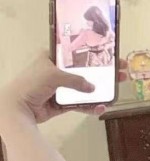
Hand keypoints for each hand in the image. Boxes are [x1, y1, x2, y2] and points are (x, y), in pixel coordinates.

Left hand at [0, 49, 127, 123]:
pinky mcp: (61, 103)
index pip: (78, 52)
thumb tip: (93, 88)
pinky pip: (79, 104)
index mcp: (53, 57)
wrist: (16, 108)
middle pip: (85, 70)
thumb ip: (76, 80)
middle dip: (104, 72)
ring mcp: (60, 88)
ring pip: (85, 88)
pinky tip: (101, 107)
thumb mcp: (55, 75)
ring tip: (116, 91)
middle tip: (122, 72)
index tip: (112, 54)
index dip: (95, 52)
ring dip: (100, 90)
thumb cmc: (32, 83)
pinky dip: (90, 106)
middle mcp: (57, 71)